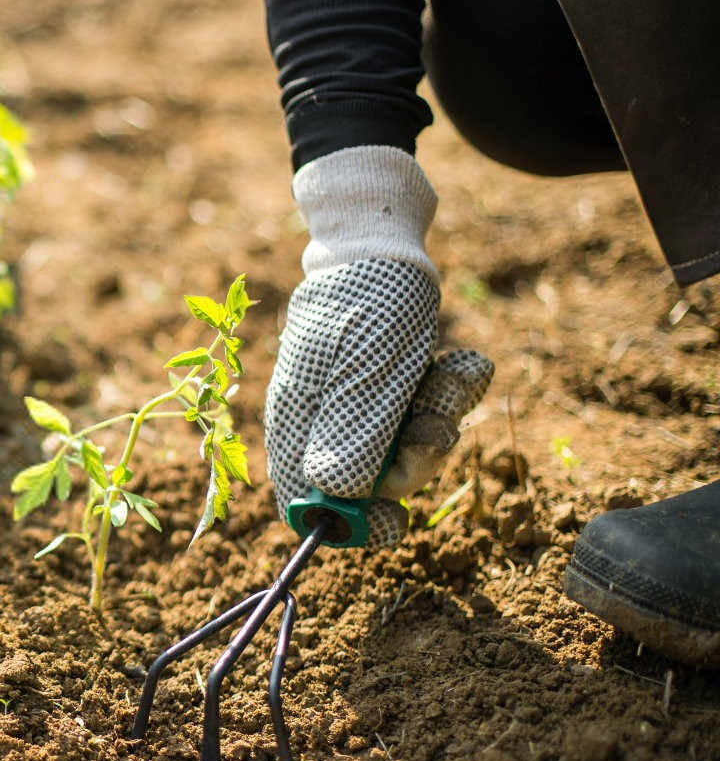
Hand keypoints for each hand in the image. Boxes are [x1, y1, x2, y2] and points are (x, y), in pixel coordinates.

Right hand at [265, 146, 492, 545]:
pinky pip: (427, 411)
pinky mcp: (391, 384)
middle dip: (416, 459)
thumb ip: (351, 434)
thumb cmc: (369, 298)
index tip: (396, 518)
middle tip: (436, 423)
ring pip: (406, 448)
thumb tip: (334, 498)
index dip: (349, 524)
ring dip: (442, 416)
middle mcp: (323, 419)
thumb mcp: (367, 369)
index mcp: (300, 421)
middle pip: (369, 484)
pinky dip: (453, 390)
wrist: (385, 236)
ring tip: (452, 373)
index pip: (304, 503)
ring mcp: (358, 402)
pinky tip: (461, 361)